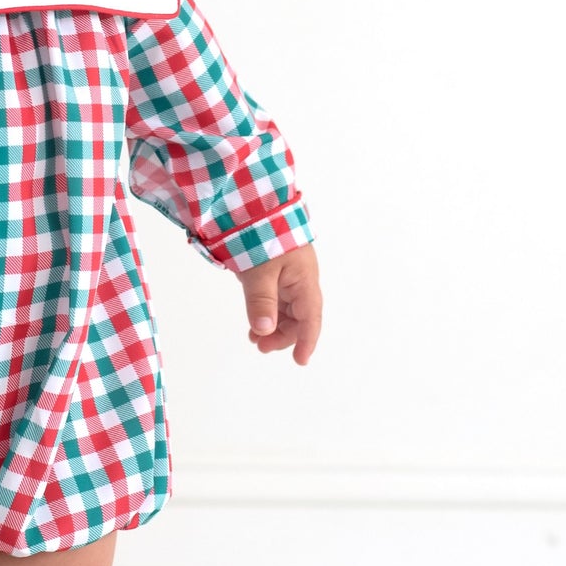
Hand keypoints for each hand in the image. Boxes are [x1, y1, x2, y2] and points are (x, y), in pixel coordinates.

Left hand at [239, 242, 321, 364]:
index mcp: (304, 280)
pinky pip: (275, 297)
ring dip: (273, 325)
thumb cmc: (263, 235)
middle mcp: (300, 279)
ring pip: (286, 308)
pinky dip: (267, 311)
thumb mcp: (259, 271)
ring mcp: (287, 274)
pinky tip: (254, 322)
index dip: (307, 341)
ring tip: (254, 338)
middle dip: (283, 335)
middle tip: (261, 347)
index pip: (311, 318)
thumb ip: (261, 301)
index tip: (300, 361)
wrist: (256, 204)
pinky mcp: (274, 269)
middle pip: (298, 316)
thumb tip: (263, 330)